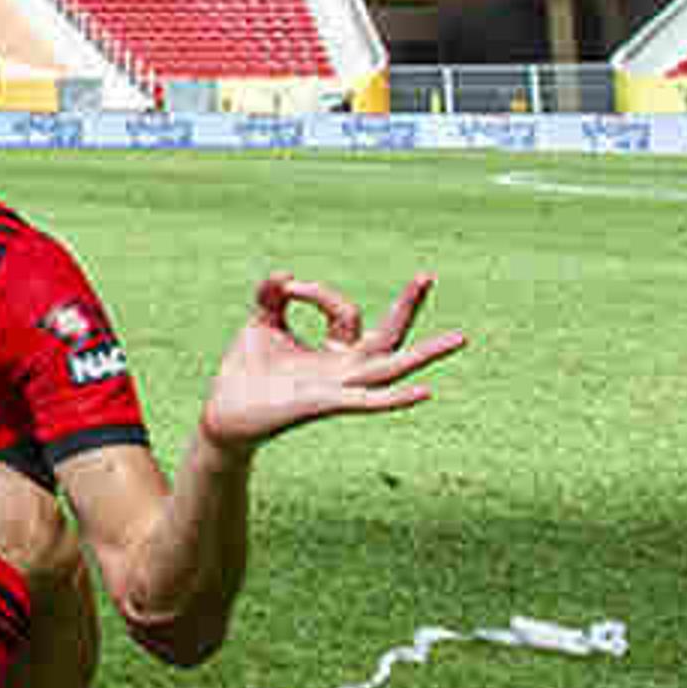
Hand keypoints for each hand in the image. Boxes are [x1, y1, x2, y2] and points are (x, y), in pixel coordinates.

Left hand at [199, 271, 466, 451]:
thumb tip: (284, 275)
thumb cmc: (249, 372)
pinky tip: (424, 391)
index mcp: (336, 352)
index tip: (287, 289)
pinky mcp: (327, 404)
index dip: (318, 293)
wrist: (225, 412)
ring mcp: (342, 389)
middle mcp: (346, 371)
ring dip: (426, 354)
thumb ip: (272, 297)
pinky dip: (396, 398)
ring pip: (392, 368)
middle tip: (427, 275)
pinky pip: (369, 401)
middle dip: (407, 306)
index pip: (346, 311)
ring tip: (461, 338)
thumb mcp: (263, 325)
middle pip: (390, 337)